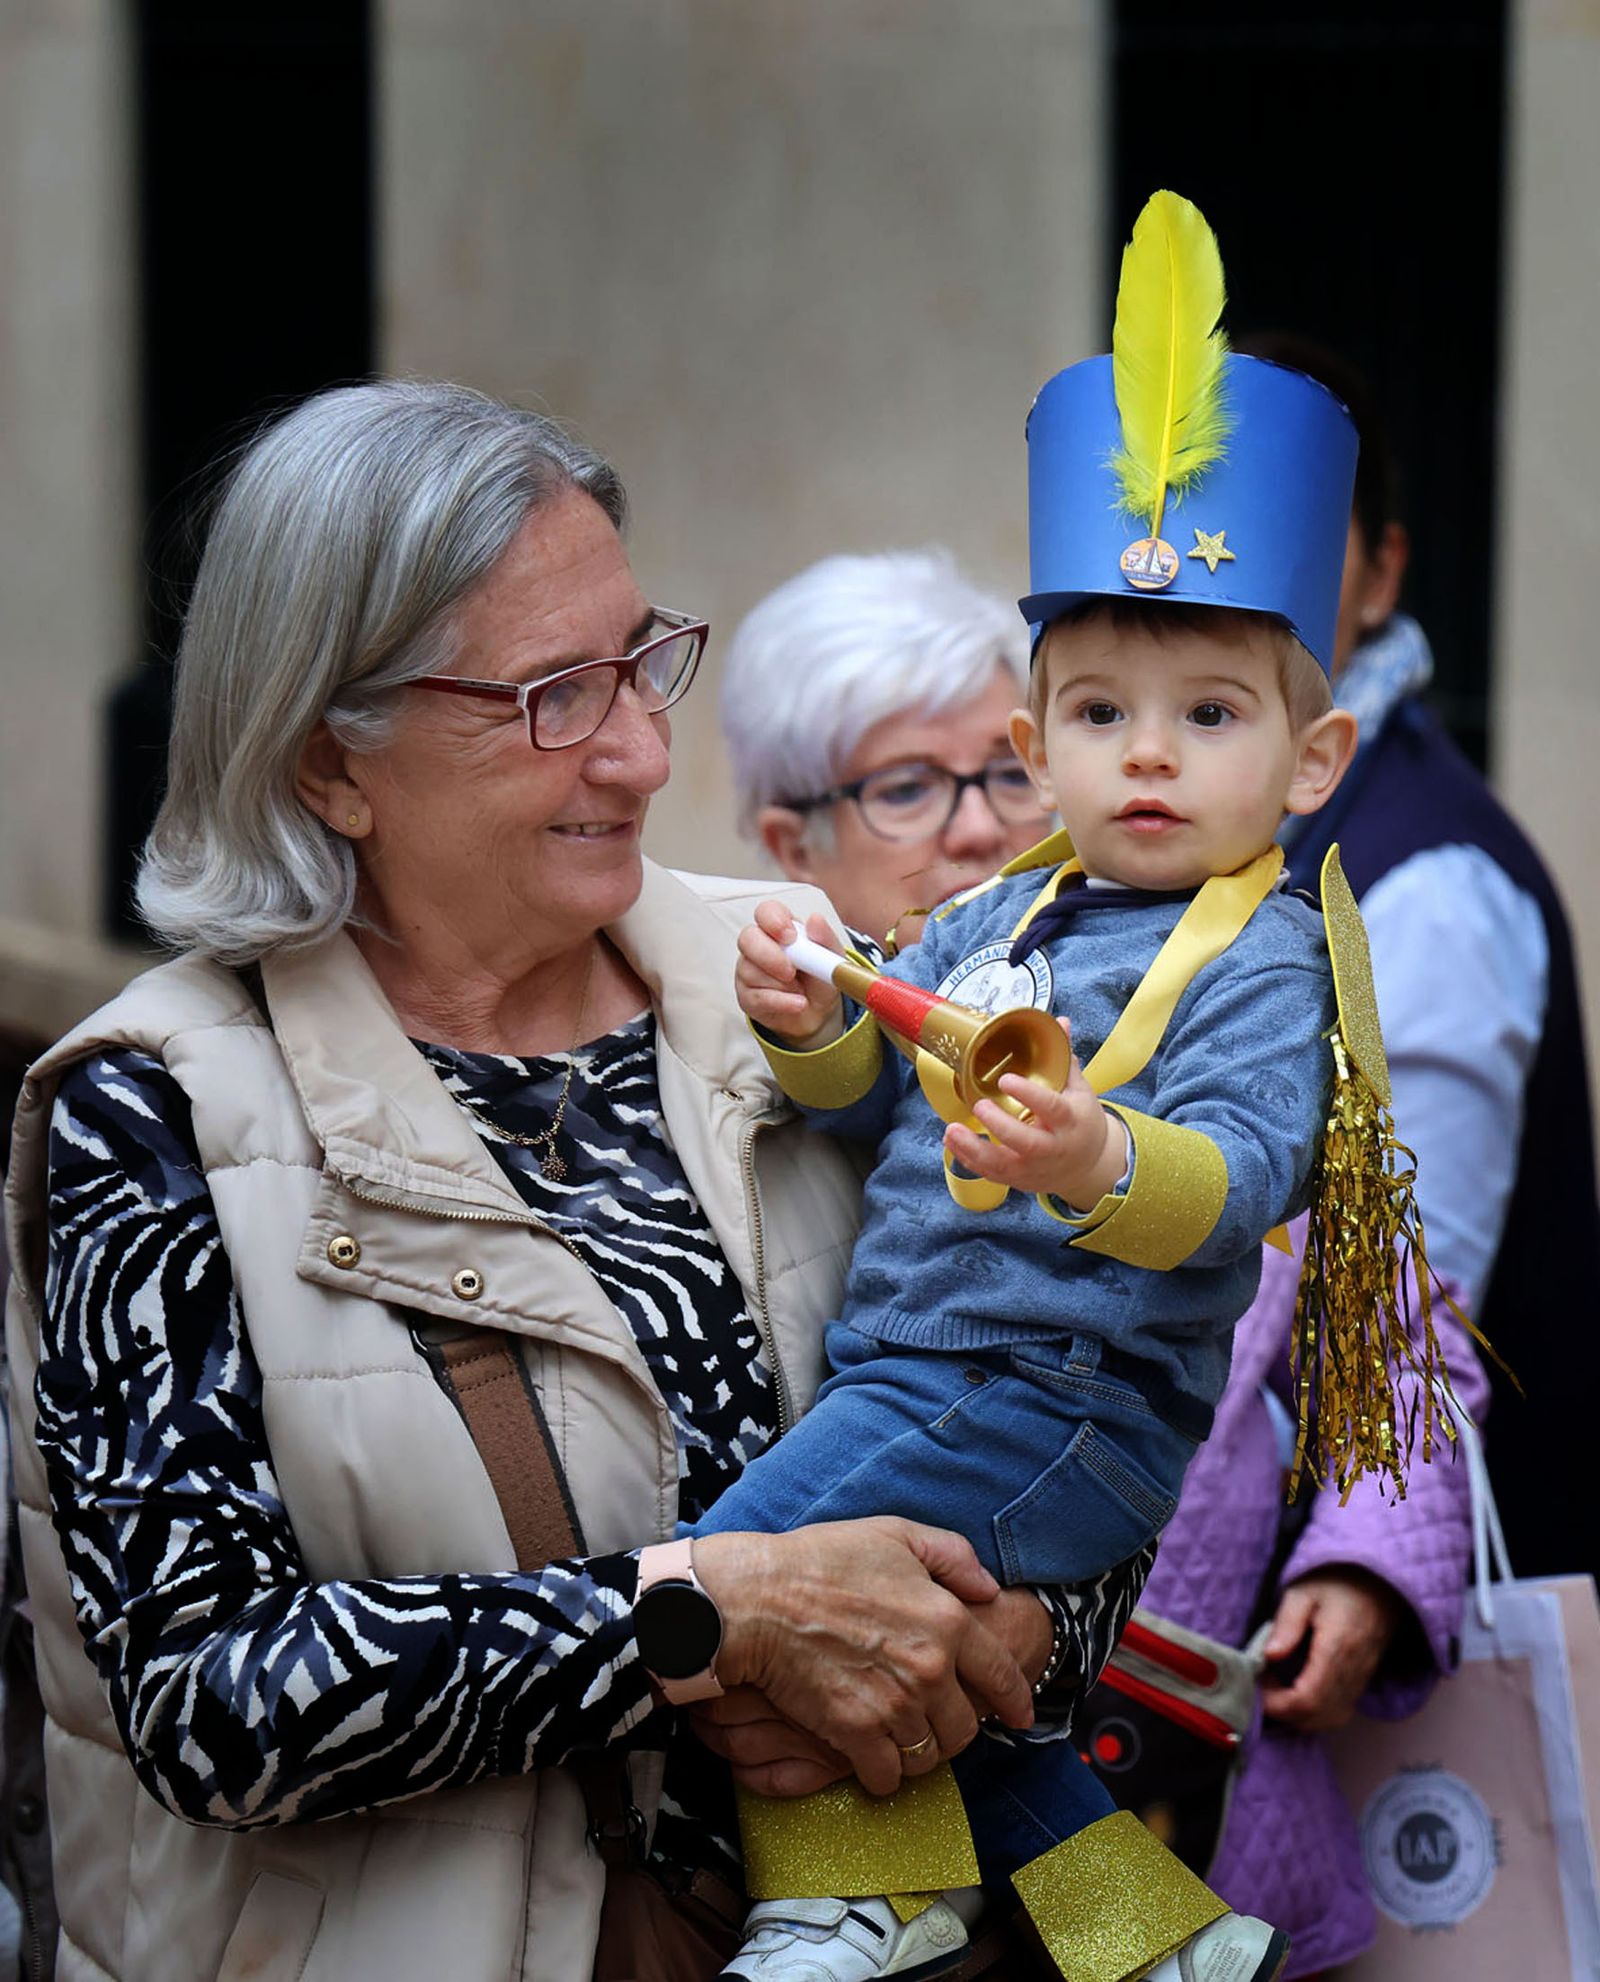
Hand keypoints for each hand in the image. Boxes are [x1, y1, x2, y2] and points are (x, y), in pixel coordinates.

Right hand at [694, 1518, 1034, 1795]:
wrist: (757, 1599)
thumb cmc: (820, 1561)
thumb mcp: (894, 1534)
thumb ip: (952, 1556)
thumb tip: (988, 1588)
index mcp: (946, 1619)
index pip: (1001, 1673)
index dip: (1016, 1699)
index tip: (1021, 1716)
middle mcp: (930, 1668)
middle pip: (967, 1727)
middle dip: (956, 1728)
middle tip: (935, 1721)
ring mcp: (894, 1704)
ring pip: (929, 1755)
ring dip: (919, 1752)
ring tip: (901, 1738)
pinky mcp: (856, 1732)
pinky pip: (887, 1776)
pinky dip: (883, 1775)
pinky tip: (872, 1758)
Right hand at [735, 904, 844, 1045]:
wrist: (819, 1011)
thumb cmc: (819, 978)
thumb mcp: (831, 957)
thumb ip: (825, 937)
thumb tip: (815, 919)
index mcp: (780, 928)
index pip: (766, 911)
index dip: (773, 920)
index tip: (790, 936)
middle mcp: (758, 945)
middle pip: (747, 938)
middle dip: (770, 956)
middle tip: (791, 971)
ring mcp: (748, 971)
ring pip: (751, 972)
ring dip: (783, 986)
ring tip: (801, 991)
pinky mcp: (747, 997)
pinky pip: (758, 998)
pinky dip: (782, 1002)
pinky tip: (798, 1004)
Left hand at [942, 1019, 1128, 1207]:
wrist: (1088, 1166)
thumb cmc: (1081, 1122)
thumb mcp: (1080, 1091)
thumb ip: (1064, 1060)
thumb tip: (1060, 1022)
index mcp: (1070, 1121)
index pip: (1051, 1107)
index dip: (1029, 1094)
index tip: (1006, 1080)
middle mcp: (1053, 1147)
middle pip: (1027, 1143)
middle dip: (1000, 1126)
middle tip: (979, 1105)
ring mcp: (1034, 1167)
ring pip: (1004, 1165)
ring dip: (975, 1149)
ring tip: (952, 1130)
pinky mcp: (1018, 1179)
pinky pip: (992, 1173)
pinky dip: (969, 1159)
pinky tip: (952, 1140)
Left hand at [1260, 1567, 1404, 1730]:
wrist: (1379, 1583)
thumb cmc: (1337, 1582)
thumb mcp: (1303, 1591)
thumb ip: (1286, 1624)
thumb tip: (1269, 1656)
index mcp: (1337, 1648)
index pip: (1307, 1698)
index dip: (1277, 1703)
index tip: (1256, 1686)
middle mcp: (1353, 1671)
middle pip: (1317, 1716)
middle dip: (1284, 1712)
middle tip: (1262, 1685)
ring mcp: (1360, 1679)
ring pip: (1330, 1719)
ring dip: (1299, 1715)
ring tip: (1275, 1687)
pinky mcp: (1361, 1681)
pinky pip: (1339, 1711)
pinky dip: (1315, 1712)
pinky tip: (1295, 1690)